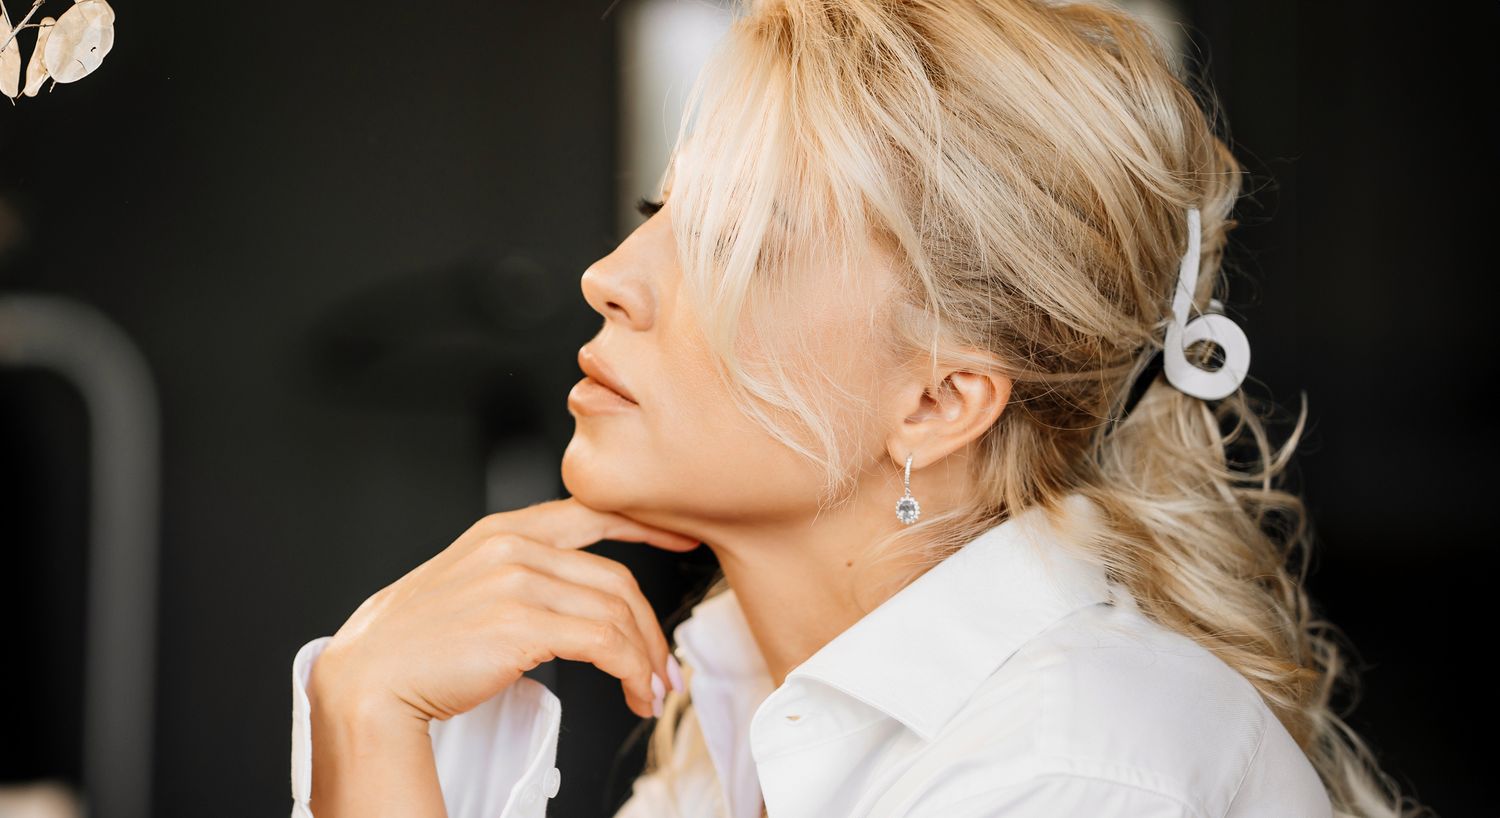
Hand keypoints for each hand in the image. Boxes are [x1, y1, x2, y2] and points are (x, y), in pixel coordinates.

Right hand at [310, 497, 701, 723]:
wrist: (368, 681)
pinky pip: (604, 643)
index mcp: (501, 531)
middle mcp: (512, 547)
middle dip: (651, 628)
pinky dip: (631, 670)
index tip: (680, 538)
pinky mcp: (519, 624)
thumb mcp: (468, 586)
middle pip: (616, 579)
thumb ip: (517, 577)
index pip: (593, 513)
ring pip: (616, 614)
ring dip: (644, 659)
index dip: (646, 525)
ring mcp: (515, 582)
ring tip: (649, 690)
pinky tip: (633, 690)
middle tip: (664, 665)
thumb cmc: (414, 646)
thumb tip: (571, 604)